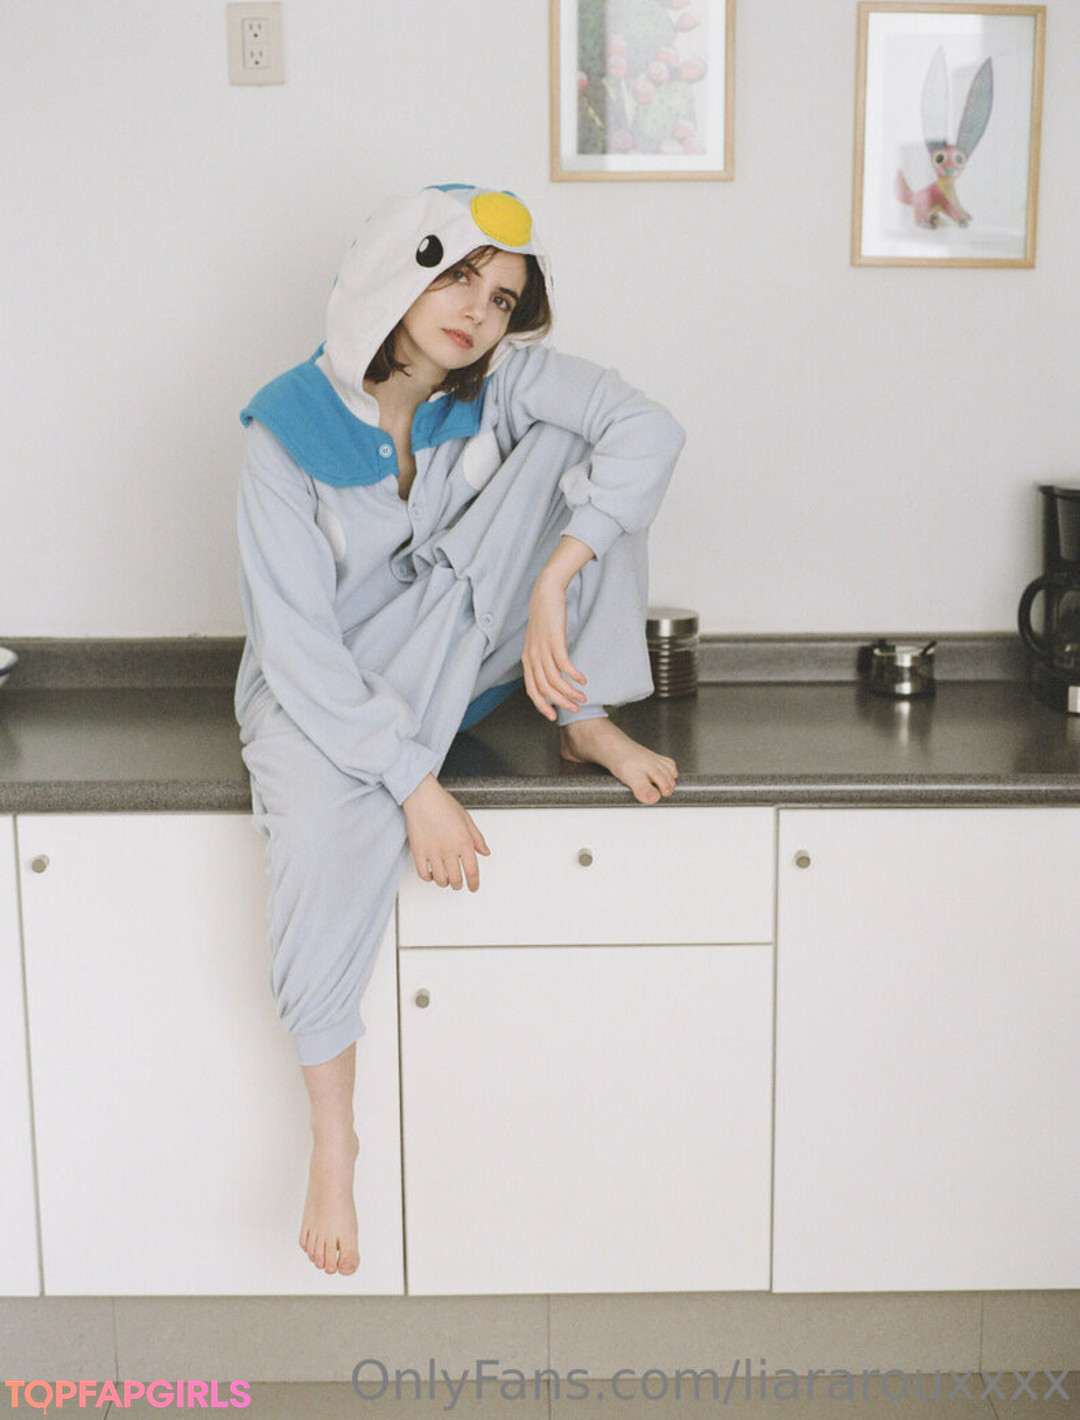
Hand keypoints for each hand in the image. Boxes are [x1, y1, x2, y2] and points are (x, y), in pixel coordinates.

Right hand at [402, 775, 489, 890]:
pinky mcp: (418, 851)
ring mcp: (433, 851)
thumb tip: (485, 852)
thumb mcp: (467, 819)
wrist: (421, 796)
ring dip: (444, 883)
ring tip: (446, 879)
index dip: (474, 883)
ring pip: (440, 879)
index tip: (473, 887)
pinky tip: (431, 874)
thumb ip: (477, 838)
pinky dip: (428, 878)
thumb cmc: (443, 804)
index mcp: (464, 841)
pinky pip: (423, 873)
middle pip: (456, 878)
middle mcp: (449, 849)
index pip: (472, 871)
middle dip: (459, 884)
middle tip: (459, 883)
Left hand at [522, 537, 593, 720]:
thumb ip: (543, 658)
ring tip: (582, 697)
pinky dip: (573, 675)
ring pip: (554, 679)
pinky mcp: (553, 640)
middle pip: (544, 689)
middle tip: (574, 709)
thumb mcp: (539, 641)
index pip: (531, 689)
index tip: (553, 716)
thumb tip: (554, 674)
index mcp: (527, 659)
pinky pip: (563, 664)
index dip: (542, 705)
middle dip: (560, 702)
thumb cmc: (545, 617)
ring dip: (570, 691)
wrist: (545, 592)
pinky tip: (582, 679)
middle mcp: (532, 656)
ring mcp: (542, 648)